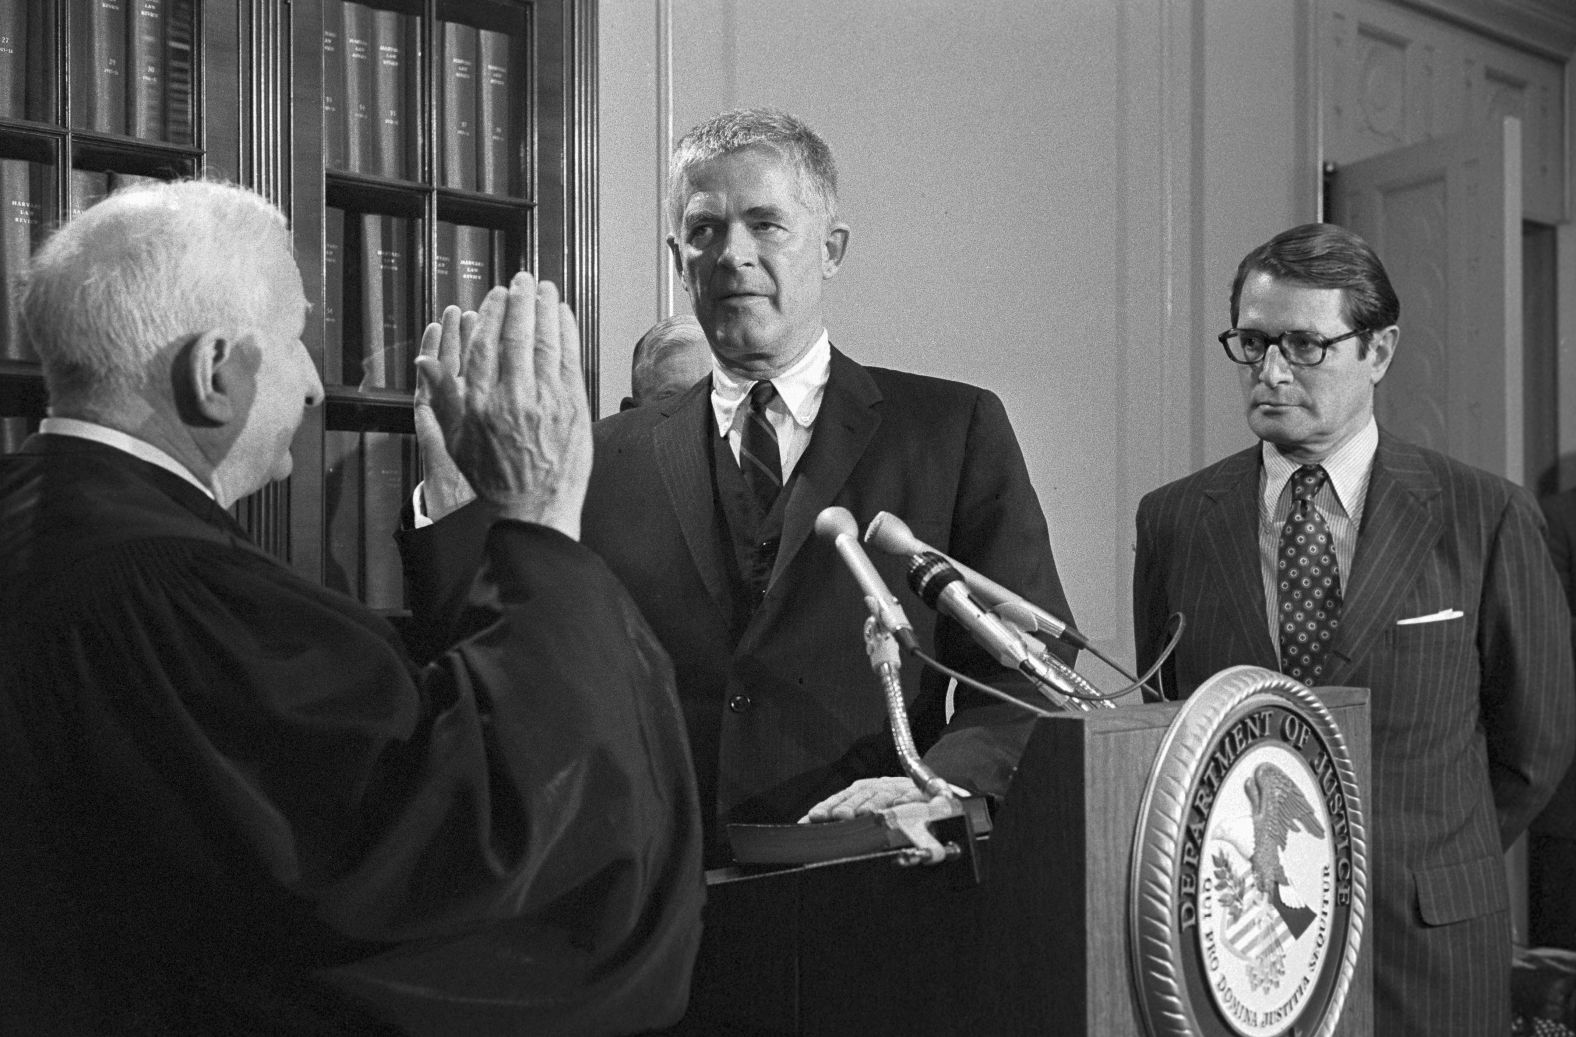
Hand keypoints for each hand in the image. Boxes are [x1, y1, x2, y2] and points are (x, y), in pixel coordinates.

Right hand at [414, 272, 591, 537]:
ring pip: (545, 341)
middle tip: (523, 279)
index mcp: (479, 403)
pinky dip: (568, 332)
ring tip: (545, 288)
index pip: (484, 344)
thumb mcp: (456, 439)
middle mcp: (512, 398)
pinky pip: (570, 358)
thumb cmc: (495, 476)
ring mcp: (547, 401)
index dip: (491, 314)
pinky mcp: (573, 406)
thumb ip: (441, 397)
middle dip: (521, 301)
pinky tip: (564, 315)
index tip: (497, 296)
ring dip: (546, 309)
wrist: (534, 507)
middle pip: (516, 335)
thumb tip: (425, 361)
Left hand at [798, 775, 931, 822]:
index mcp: (861, 790)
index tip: (815, 816)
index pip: (840, 797)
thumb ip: (836, 815)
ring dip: (873, 804)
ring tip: (864, 814)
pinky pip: (913, 797)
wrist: (926, 792)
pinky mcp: (919, 795)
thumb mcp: (863, 807)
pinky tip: (898, 806)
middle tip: (839, 816)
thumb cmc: (889, 803)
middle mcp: (877, 788)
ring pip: (883, 796)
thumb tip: (805, 824)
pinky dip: (906, 801)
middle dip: (849, 806)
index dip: (828, 806)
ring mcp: (898, 790)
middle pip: (860, 796)